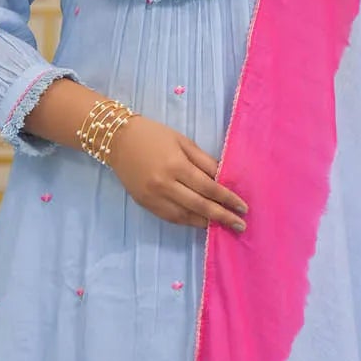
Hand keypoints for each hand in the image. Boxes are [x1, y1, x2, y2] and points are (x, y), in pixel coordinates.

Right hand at [108, 115, 247, 231]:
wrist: (117, 140)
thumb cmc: (153, 135)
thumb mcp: (183, 141)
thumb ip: (204, 161)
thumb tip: (224, 178)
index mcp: (176, 166)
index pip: (208, 187)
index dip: (227, 199)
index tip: (243, 207)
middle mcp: (165, 185)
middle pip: (200, 206)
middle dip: (222, 216)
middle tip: (240, 225)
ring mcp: (153, 197)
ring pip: (185, 216)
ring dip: (206, 222)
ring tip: (223, 226)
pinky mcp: (145, 204)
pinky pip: (171, 217)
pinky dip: (188, 221)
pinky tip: (201, 222)